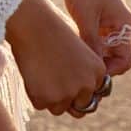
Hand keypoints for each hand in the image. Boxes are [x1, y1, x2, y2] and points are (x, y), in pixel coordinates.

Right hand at [5, 0, 107, 117]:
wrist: (32, 23)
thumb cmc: (52, 30)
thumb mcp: (78, 49)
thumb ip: (84, 72)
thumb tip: (82, 100)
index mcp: (98, 71)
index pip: (93, 95)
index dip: (79, 89)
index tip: (66, 76)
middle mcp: (86, 85)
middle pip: (79, 107)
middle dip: (67, 99)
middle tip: (52, 80)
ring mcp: (67, 94)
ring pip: (59, 108)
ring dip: (50, 97)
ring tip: (41, 71)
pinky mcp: (46, 98)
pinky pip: (41, 104)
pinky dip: (34, 93)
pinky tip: (32, 72)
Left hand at [50, 0, 130, 76]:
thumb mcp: (85, 18)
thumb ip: (92, 44)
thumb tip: (94, 70)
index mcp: (126, 25)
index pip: (125, 62)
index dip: (109, 71)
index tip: (89, 74)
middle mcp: (122, 26)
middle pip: (114, 57)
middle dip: (98, 64)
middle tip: (77, 68)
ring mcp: (110, 22)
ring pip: (103, 50)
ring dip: (90, 54)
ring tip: (72, 57)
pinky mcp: (98, 19)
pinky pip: (96, 40)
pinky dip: (86, 44)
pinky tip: (71, 45)